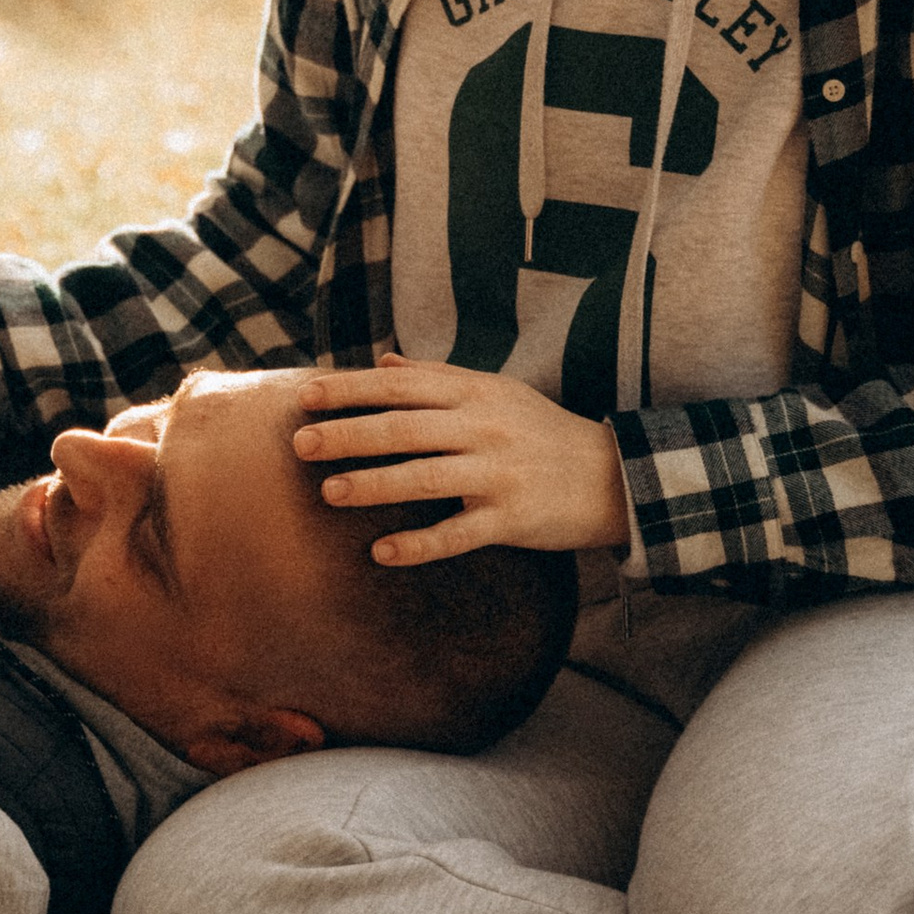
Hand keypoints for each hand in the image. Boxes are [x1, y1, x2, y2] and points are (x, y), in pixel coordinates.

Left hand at [292, 358, 632, 564]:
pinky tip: (381, 552)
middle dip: (348, 434)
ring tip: (328, 491)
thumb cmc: (541, 430)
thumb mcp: (495, 392)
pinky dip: (420, 544)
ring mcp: (498, 475)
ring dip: (373, 485)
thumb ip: (437, 376)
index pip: (401, 386)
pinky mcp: (512, 519)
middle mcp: (483, 429)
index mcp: (475, 393)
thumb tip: (381, 361)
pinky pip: (458, 534)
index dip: (350, 389)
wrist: (614, 476)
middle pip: (404, 428)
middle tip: (300, 443)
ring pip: (425, 478)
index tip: (305, 395)